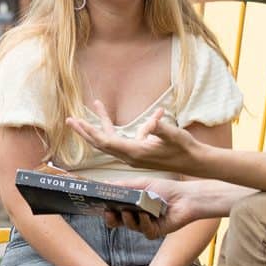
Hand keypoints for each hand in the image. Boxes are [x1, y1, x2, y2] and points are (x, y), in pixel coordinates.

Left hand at [69, 106, 202, 173]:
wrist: (195, 161)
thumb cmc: (184, 148)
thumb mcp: (174, 135)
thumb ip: (162, 128)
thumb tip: (155, 119)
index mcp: (135, 152)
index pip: (106, 142)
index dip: (90, 132)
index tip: (77, 122)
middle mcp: (130, 156)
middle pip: (101, 143)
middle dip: (86, 131)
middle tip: (70, 120)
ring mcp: (133, 155)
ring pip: (110, 139)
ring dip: (101, 124)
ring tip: (97, 104)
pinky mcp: (138, 152)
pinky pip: (122, 139)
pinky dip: (120, 126)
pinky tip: (137, 113)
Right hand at [103, 177, 244, 238]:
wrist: (185, 197)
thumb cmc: (165, 189)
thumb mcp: (142, 184)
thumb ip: (123, 186)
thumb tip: (105, 183)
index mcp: (132, 205)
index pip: (114, 210)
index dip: (107, 210)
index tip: (101, 206)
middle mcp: (136, 217)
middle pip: (118, 222)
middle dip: (112, 219)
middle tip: (109, 212)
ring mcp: (145, 225)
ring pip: (130, 226)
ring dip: (129, 219)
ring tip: (130, 210)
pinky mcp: (155, 232)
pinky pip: (145, 231)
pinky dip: (145, 223)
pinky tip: (148, 216)